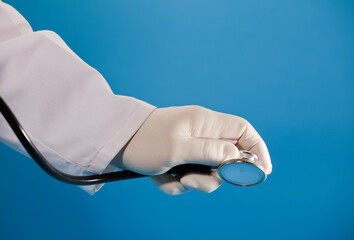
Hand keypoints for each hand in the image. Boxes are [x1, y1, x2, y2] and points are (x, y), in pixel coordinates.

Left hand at [112, 106, 270, 194]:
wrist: (115, 143)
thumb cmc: (144, 140)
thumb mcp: (178, 148)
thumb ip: (210, 152)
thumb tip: (237, 156)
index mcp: (205, 122)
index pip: (243, 131)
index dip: (257, 149)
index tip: (262, 171)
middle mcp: (202, 133)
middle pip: (228, 156)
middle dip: (215, 175)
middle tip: (193, 179)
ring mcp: (191, 147)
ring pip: (209, 172)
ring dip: (193, 182)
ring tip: (172, 177)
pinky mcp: (180, 159)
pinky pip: (189, 176)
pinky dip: (176, 182)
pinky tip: (160, 176)